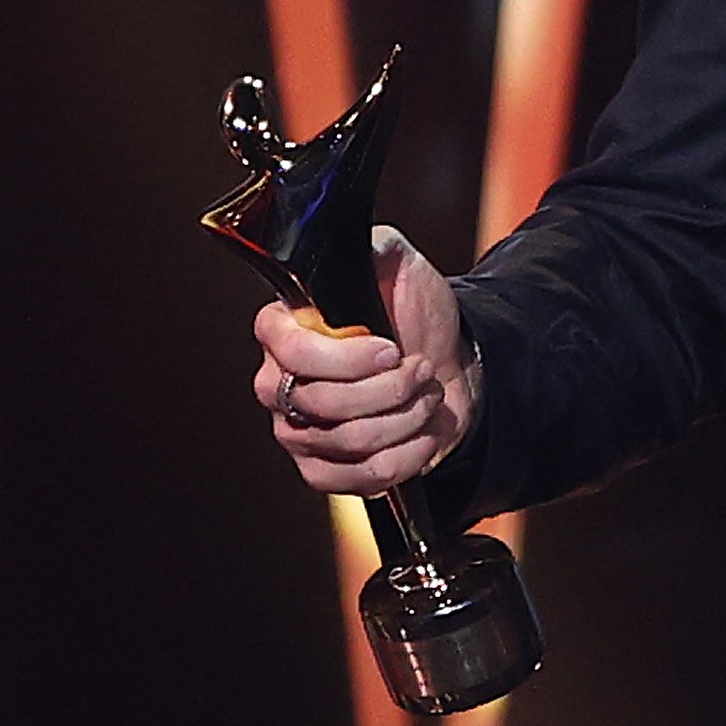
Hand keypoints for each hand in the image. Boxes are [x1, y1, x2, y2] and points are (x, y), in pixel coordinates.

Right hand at [250, 226, 477, 494]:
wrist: (446, 361)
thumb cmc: (414, 311)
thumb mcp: (396, 261)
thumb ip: (370, 249)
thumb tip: (348, 247)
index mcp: (282, 330)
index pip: (292, 352)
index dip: (347, 358)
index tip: (391, 348)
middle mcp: (278, 383)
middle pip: (324, 403)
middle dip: (391, 387)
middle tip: (420, 367)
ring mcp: (296, 432)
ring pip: (350, 440)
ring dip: (406, 416)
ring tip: (426, 394)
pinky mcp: (323, 471)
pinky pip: (361, 479)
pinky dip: (406, 456)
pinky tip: (421, 432)